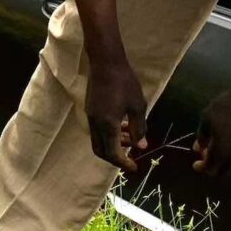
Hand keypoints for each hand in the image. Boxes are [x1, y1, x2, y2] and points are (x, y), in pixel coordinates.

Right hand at [85, 52, 149, 173]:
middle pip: (101, 151)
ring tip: (130, 140)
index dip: (124, 163)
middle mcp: (95, 124)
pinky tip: (122, 127)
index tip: (135, 168)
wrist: (105, 62)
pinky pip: (97, 130)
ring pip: (98, 141)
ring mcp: (91, 116)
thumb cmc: (125, 82)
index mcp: (108, 124)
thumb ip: (138, 128)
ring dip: (113, 145)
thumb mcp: (137, 106)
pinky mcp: (90, 110)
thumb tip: (140, 146)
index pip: (113, 153)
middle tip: (130, 159)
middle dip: (115, 159)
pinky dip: (109, 135)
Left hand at [192, 87, 230, 178]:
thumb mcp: (206, 119)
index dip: (201, 167)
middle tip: (207, 157)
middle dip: (213, 168)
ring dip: (226, 165)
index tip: (196, 163)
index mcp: (222, 152)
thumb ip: (201, 137)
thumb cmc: (227, 106)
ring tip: (220, 152)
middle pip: (223, 173)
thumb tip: (198, 149)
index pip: (210, 169)